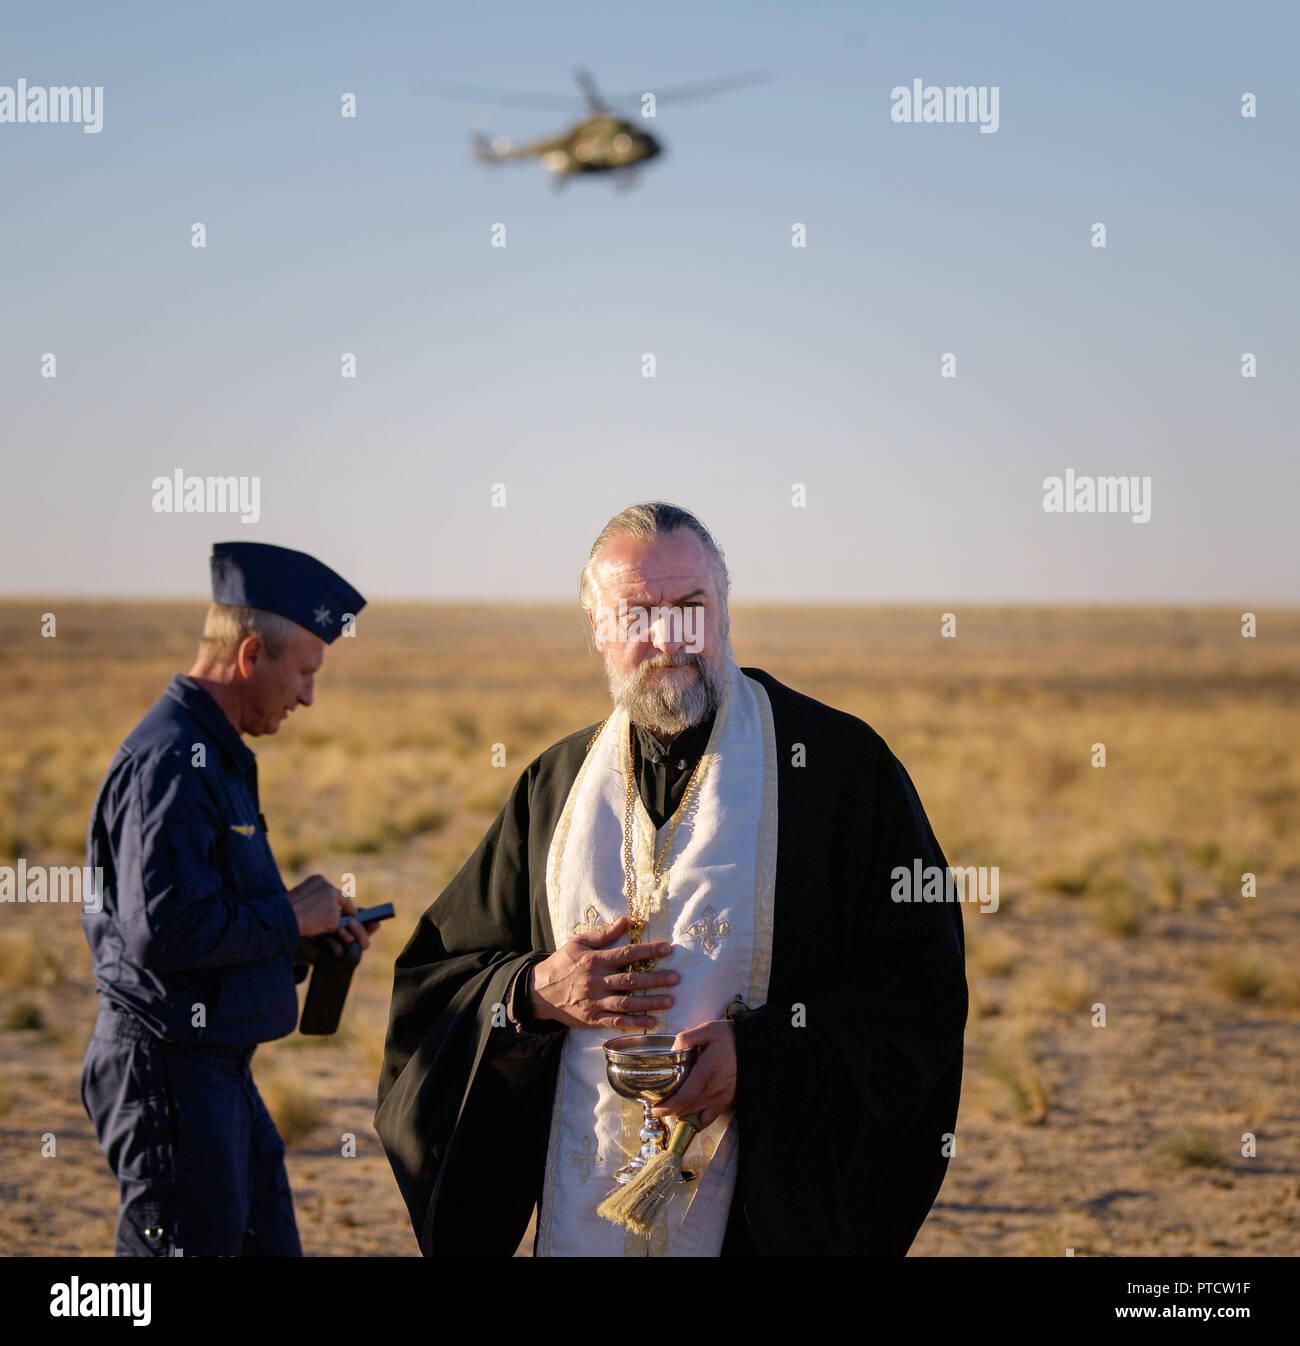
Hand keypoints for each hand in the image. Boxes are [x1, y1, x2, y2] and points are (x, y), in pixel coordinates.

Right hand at [286, 874, 355, 938]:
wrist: (283, 916)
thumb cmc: (285, 908)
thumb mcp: (301, 895)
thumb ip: (315, 898)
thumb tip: (324, 907)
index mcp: (319, 880)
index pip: (333, 889)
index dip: (339, 898)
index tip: (347, 902)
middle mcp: (329, 887)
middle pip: (342, 898)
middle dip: (348, 907)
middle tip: (353, 913)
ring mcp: (332, 901)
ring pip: (335, 915)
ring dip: (326, 922)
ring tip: (308, 923)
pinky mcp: (334, 914)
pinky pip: (332, 926)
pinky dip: (324, 930)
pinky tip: (311, 927)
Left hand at [295, 916, 380, 962]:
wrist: (291, 935)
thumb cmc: (309, 923)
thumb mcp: (330, 914)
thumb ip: (345, 911)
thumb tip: (363, 910)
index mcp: (348, 931)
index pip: (366, 930)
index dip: (371, 927)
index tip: (375, 921)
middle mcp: (346, 943)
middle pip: (364, 941)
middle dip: (361, 931)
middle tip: (351, 921)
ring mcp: (339, 953)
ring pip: (356, 949)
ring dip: (350, 938)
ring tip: (339, 929)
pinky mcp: (332, 961)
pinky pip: (342, 955)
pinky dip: (337, 946)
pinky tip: (329, 940)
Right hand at [527, 915, 677, 1030]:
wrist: (539, 991)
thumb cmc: (562, 963)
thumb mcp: (578, 943)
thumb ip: (603, 934)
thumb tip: (625, 921)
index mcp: (594, 960)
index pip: (626, 954)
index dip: (648, 951)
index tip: (667, 949)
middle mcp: (596, 981)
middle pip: (630, 980)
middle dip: (655, 979)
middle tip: (675, 978)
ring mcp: (595, 1002)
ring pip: (627, 1003)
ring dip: (650, 1002)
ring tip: (670, 1000)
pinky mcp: (592, 1019)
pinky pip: (616, 1022)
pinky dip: (635, 1023)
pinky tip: (652, 1022)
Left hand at [652, 1019, 735, 1129]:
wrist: (755, 1045)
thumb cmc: (729, 1037)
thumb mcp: (706, 1030)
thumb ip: (686, 1038)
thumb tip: (672, 1050)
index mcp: (706, 1073)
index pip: (683, 1099)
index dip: (667, 1107)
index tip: (656, 1108)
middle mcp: (714, 1090)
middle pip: (687, 1110)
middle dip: (671, 1111)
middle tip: (660, 1106)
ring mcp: (723, 1098)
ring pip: (697, 1116)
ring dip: (683, 1115)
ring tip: (672, 1109)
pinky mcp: (729, 1100)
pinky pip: (710, 1118)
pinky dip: (698, 1120)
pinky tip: (690, 1114)